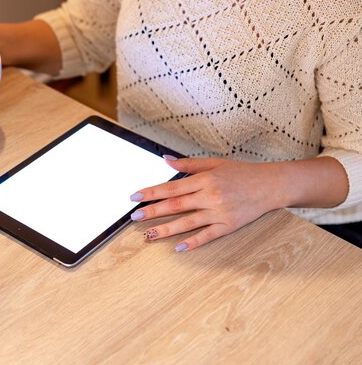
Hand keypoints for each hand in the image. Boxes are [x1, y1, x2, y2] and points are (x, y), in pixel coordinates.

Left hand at [130, 156, 284, 250]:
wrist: (271, 185)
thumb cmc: (242, 172)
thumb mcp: (215, 163)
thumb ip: (189, 164)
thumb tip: (165, 160)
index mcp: (205, 179)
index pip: (172, 187)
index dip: (152, 192)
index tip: (135, 197)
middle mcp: (211, 195)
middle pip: (177, 205)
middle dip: (154, 211)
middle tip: (135, 217)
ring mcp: (220, 212)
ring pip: (188, 222)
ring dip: (167, 229)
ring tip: (149, 235)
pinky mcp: (229, 225)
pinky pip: (208, 235)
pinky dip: (193, 242)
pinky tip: (178, 247)